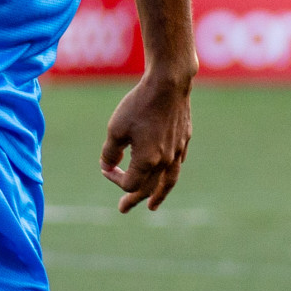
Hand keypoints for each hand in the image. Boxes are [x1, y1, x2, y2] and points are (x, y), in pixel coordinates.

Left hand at [100, 72, 192, 212]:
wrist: (169, 83)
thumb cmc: (139, 105)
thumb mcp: (115, 128)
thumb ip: (110, 152)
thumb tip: (107, 166)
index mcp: (147, 161)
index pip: (129, 183)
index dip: (114, 179)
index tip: (106, 167)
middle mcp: (165, 160)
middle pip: (148, 188)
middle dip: (134, 198)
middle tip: (123, 208)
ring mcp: (177, 150)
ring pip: (169, 181)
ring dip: (159, 195)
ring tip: (152, 206)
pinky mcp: (184, 138)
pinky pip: (177, 163)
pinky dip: (169, 173)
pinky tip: (167, 172)